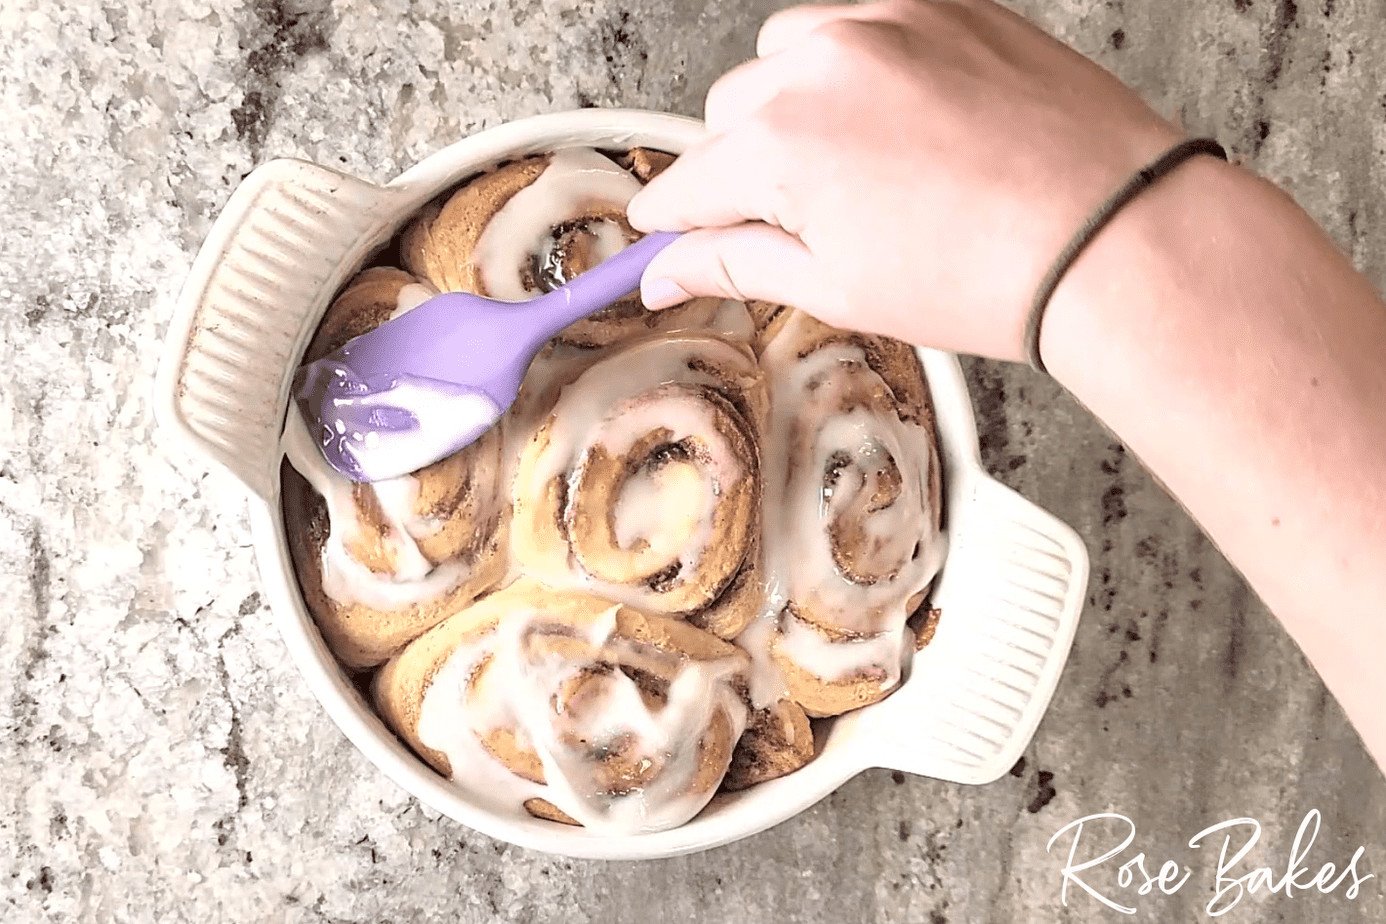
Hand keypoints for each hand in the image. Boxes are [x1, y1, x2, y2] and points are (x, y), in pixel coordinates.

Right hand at [627, 0, 1182, 360]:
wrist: (1111, 234)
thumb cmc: (988, 273)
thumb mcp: (839, 288)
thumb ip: (737, 264)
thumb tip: (669, 270)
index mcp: (781, 143)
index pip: (688, 181)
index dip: (673, 221)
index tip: (668, 236)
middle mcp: (821, 64)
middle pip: (731, 112)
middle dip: (744, 166)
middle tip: (794, 219)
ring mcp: (885, 22)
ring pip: (787, 53)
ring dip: (792, 103)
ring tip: (851, 165)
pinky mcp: (941, 3)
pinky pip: (859, 22)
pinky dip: (854, 64)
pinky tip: (897, 120)